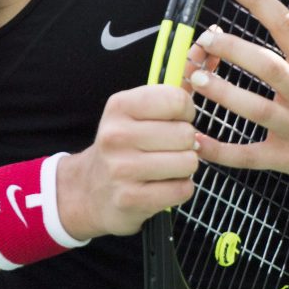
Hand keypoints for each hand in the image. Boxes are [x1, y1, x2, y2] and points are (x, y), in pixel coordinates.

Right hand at [56, 84, 198, 237]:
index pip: (177, 100)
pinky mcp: (131, 199)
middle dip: (186, 143)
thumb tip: (199, 89)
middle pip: (186, 133)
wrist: (89, 191)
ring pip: (188, 162)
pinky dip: (180, 188)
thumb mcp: (132, 114)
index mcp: (119, 106)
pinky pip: (183, 189)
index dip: (186, 112)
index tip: (174, 121)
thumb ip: (166, 100)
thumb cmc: (123, 147)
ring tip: (165, 167)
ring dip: (184, 167)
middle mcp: (116, 135)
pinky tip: (162, 186)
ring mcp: (122, 169)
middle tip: (168, 149)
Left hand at [187, 0, 288, 210]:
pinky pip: (250, 155)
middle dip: (234, 50)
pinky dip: (221, 151)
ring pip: (255, 109)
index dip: (259, 1)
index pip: (288, 26)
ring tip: (195, 78)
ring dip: (223, 94)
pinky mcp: (288, 157)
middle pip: (268, 67)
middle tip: (207, 38)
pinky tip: (196, 139)